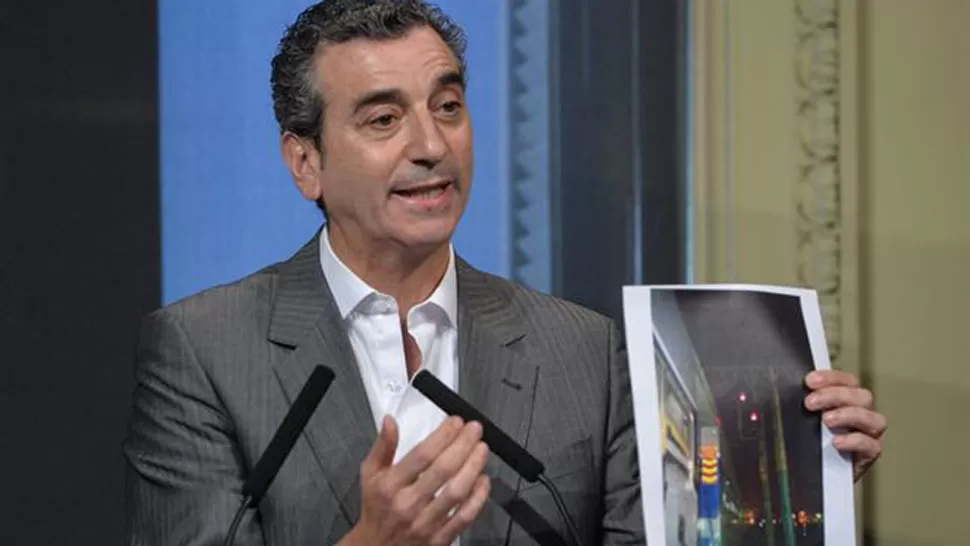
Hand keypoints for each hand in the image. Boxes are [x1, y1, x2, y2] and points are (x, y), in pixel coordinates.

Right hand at [340, 415, 490, 545]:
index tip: (456, 422)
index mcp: (390, 485)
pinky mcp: (439, 539)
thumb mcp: (370, 474)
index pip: (422, 455)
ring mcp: (425, 523)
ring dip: (474, 467)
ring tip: (481, 449)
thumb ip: (383, 446)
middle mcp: (407, 504)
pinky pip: (464, 516)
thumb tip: (390, 420)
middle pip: (443, 469)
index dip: (443, 435)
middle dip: (463, 445)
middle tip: (475, 430)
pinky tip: (483, 479)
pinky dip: (478, 497)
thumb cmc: (376, 508)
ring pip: (457, 491)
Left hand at [804, 370, 886, 481]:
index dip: (831, 377)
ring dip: (849, 415)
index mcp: (845, 401)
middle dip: (835, 395)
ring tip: (826, 420)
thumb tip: (783, 391)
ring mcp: (867, 435)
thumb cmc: (807, 445)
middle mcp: (860, 415)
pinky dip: (854, 441)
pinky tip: (836, 442)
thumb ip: (799, 405)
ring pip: (874, 418)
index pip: (847, 380)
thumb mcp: (800, 421)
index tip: (809, 381)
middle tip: (810, 403)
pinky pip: (872, 446)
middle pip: (862, 396)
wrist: (811, 477)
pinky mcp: (868, 456)